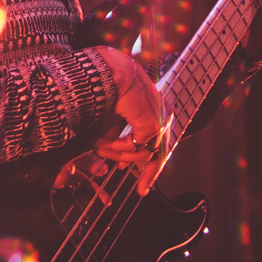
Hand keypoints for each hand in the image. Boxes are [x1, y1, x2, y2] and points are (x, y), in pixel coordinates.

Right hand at [93, 47, 165, 194]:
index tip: (130, 169)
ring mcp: (160, 119)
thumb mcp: (110, 115)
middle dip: (150, 173)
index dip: (144, 156)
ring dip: (119, 155)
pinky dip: (118, 150)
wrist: (106, 70)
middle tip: (142, 190)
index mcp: (155, 106)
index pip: (156, 137)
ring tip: (98, 149)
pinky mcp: (153, 125)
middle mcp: (162, 112)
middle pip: (161, 150)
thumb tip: (108, 148)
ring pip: (146, 152)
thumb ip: (114, 131)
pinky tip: (102, 144)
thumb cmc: (106, 86)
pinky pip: (136, 148)